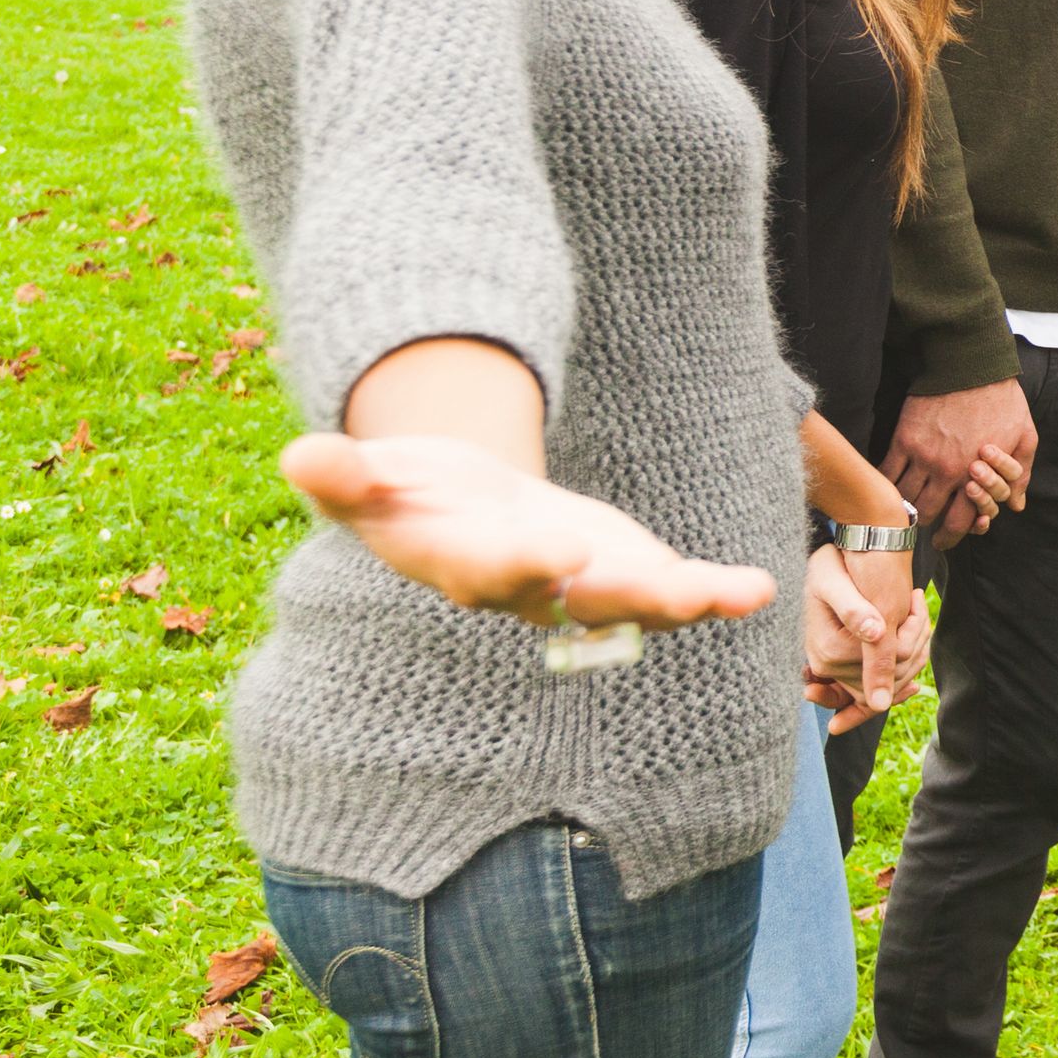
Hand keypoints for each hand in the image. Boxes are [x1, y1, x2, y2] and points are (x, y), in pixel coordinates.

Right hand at [281, 433, 776, 631]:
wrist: (451, 504)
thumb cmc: (404, 491)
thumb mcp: (369, 477)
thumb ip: (344, 474)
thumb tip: (300, 452)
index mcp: (462, 564)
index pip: (491, 571)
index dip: (525, 564)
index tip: (561, 552)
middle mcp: (527, 588)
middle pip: (573, 600)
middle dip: (619, 594)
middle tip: (668, 588)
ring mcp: (579, 585)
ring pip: (631, 605)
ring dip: (681, 603)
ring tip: (731, 595)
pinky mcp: (620, 570)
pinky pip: (670, 590)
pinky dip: (712, 593)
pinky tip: (757, 590)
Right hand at [812, 541, 917, 699]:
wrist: (822, 565)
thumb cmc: (827, 566)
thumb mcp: (834, 581)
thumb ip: (853, 610)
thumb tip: (876, 635)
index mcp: (830, 650)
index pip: (888, 659)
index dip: (912, 632)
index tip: (916, 597)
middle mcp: (831, 668)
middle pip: (894, 674)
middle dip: (917, 638)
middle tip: (917, 599)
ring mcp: (838, 671)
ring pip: (895, 677)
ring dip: (916, 646)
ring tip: (915, 609)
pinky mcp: (846, 668)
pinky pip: (885, 680)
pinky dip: (907, 661)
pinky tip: (914, 635)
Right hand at [888, 378, 1036, 543]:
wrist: (970, 365)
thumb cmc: (1002, 400)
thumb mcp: (1025, 436)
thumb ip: (1021, 473)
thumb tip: (1017, 505)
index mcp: (977, 476)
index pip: (960, 522)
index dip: (951, 537)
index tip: (943, 541)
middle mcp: (947, 472)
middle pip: (926, 515)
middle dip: (924, 526)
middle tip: (920, 528)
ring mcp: (922, 457)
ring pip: (904, 497)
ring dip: (903, 507)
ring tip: (902, 509)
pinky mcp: (903, 440)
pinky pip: (887, 472)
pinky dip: (884, 484)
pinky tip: (885, 487)